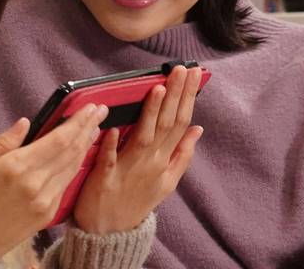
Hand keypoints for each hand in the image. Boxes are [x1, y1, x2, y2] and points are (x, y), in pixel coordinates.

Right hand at [0, 103, 108, 259]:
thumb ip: (2, 142)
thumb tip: (25, 123)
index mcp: (16, 168)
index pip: (58, 139)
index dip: (77, 122)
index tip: (90, 106)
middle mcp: (36, 184)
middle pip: (71, 151)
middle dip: (88, 128)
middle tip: (100, 110)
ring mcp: (44, 202)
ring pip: (72, 167)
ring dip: (86, 145)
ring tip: (94, 127)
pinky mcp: (46, 215)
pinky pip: (66, 184)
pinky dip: (75, 165)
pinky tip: (78, 154)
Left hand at [71, 64, 204, 233]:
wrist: (112, 233)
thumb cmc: (137, 200)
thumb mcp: (168, 181)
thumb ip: (182, 154)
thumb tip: (198, 128)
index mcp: (164, 160)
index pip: (180, 122)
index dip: (187, 97)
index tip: (192, 73)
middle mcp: (151, 162)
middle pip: (166, 124)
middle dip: (175, 95)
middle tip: (180, 70)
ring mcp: (129, 169)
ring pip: (143, 136)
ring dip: (151, 113)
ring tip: (158, 89)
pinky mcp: (105, 178)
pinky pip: (109, 159)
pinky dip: (111, 144)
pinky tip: (112, 127)